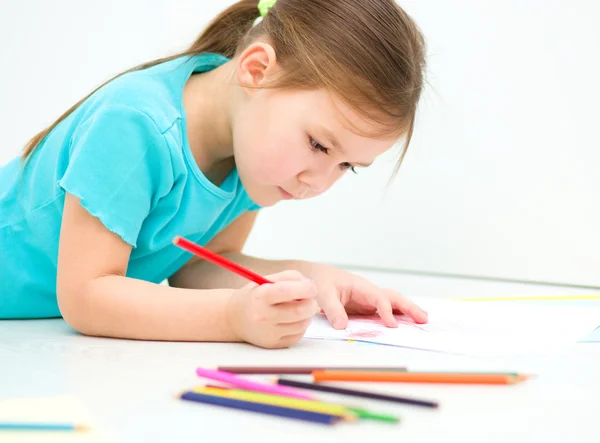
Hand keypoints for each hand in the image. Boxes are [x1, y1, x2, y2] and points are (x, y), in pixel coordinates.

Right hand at [226, 270, 318, 348]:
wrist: (235, 318)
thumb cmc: (255, 295)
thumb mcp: (267, 279)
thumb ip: (290, 277)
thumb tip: (310, 287)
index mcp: (261, 296)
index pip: (288, 291)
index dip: (306, 288)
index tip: (310, 286)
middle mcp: (264, 316)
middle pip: (300, 311)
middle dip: (311, 303)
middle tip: (309, 298)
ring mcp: (268, 333)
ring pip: (303, 324)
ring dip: (307, 315)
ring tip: (298, 308)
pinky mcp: (274, 344)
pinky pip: (298, 335)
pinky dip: (301, 326)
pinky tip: (292, 320)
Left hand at [300, 263, 427, 329]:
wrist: (315, 275)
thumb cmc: (320, 280)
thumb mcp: (322, 294)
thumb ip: (332, 309)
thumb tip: (342, 326)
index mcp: (360, 286)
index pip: (379, 298)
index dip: (386, 311)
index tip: (391, 326)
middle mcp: (367, 291)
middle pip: (393, 297)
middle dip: (408, 308)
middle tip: (423, 319)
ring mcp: (368, 299)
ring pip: (392, 303)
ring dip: (407, 311)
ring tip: (422, 320)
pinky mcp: (365, 307)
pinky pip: (383, 311)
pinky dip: (396, 316)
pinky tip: (405, 324)